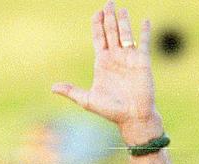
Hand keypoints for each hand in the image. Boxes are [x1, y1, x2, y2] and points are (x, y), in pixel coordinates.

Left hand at [52, 1, 162, 143]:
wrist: (132, 116)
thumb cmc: (110, 110)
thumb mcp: (87, 100)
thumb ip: (72, 91)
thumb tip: (53, 88)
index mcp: (102, 63)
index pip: (98, 38)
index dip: (97, 25)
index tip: (96, 12)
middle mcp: (115, 58)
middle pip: (111, 32)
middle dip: (109, 17)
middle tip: (108, 2)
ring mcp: (129, 58)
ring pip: (125, 34)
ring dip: (123, 21)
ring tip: (121, 9)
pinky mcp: (143, 61)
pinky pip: (144, 42)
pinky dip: (145, 31)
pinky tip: (145, 20)